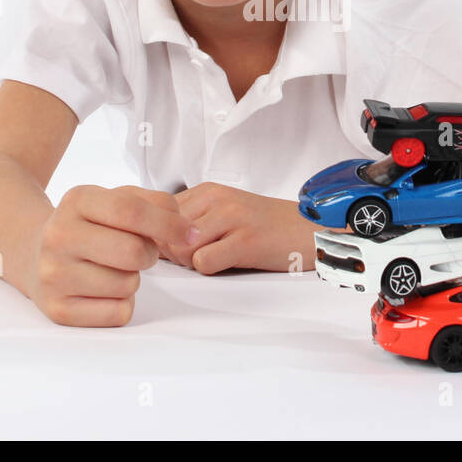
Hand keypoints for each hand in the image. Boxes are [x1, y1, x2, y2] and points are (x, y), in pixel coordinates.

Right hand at [28, 184, 196, 326]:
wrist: (33, 253)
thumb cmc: (90, 225)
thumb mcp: (115, 199)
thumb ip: (154, 204)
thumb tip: (187, 230)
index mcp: (76, 200)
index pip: (132, 211)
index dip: (169, 224)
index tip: (189, 234)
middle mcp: (59, 236)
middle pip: (134, 252)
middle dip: (149, 254)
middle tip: (137, 252)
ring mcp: (54, 275)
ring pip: (127, 286)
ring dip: (132, 279)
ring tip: (112, 269)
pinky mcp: (58, 309)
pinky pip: (118, 313)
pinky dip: (122, 304)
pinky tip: (103, 290)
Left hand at [168, 182, 326, 273]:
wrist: (309, 230)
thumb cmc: (264, 227)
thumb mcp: (223, 213)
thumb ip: (190, 222)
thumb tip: (152, 242)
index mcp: (207, 191)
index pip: (158, 215)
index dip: (164, 237)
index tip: (183, 246)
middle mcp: (217, 199)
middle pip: (165, 234)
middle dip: (176, 253)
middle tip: (203, 256)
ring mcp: (232, 217)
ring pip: (180, 249)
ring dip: (193, 262)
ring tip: (219, 258)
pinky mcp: (246, 240)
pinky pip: (203, 263)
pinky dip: (211, 270)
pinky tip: (231, 263)